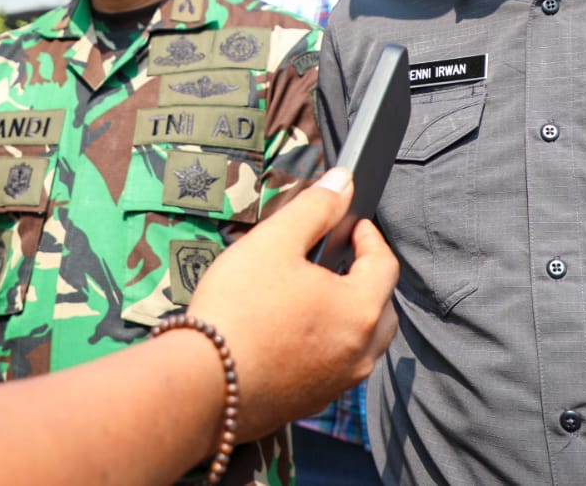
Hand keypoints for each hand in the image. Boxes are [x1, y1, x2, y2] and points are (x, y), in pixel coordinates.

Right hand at [188, 168, 397, 438]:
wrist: (201, 384)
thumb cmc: (238, 308)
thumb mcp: (275, 241)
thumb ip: (315, 207)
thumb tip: (344, 181)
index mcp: (360, 310)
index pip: (385, 264)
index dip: (370, 236)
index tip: (353, 223)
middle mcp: (359, 352)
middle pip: (381, 307)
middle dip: (367, 278)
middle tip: (340, 258)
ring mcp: (337, 383)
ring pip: (362, 341)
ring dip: (349, 313)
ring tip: (317, 293)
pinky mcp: (311, 402)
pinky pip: (336, 366)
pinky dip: (328, 343)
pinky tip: (294, 330)